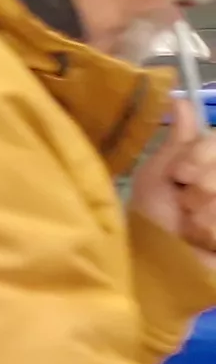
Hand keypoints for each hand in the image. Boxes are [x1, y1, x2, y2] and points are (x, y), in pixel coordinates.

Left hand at [136, 90, 215, 261]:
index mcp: (214, 164)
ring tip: (189, 226)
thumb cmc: (153, 219)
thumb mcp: (160, 175)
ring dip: (202, 214)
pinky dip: (209, 233)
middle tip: (184, 203)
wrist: (154, 264)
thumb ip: (179, 141)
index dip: (201, 155)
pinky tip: (201, 241)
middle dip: (200, 186)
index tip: (180, 173)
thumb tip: (180, 99)